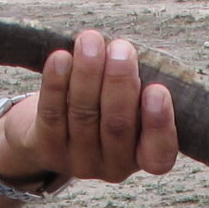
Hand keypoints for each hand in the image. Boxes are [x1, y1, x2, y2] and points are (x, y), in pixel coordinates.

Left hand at [0, 28, 178, 185]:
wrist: (58, 123)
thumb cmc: (108, 102)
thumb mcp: (132, 98)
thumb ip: (141, 83)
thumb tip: (140, 56)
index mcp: (146, 157)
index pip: (159, 153)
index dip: (160, 124)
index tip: (157, 89)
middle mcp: (115, 167)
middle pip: (117, 126)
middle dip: (119, 83)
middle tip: (121, 49)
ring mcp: (79, 162)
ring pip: (84, 115)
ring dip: (88, 74)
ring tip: (90, 41)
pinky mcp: (48, 150)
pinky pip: (52, 114)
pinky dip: (56, 84)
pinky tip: (61, 57)